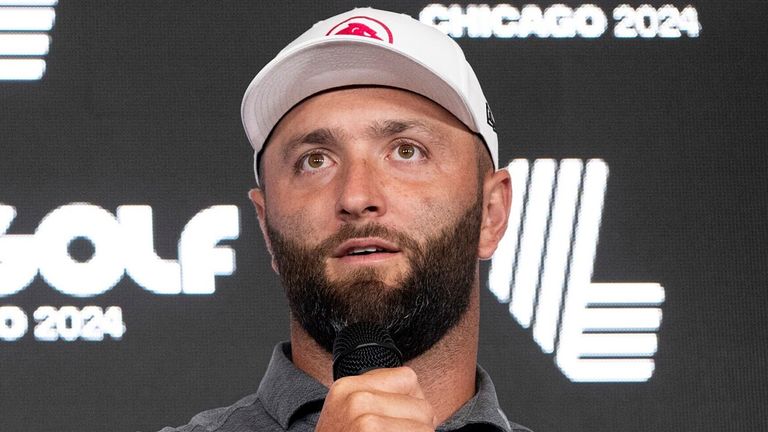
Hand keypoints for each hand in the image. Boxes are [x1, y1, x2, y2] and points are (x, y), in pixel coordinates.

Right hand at [316, 366, 436, 431]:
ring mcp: (366, 420)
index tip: (397, 422)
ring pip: (425, 427)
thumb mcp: (348, 415)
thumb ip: (377, 399)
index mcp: (348, 386)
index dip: (410, 404)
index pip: (408, 379)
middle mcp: (355, 398)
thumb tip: (420, 400)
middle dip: (416, 427)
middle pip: (421, 406)